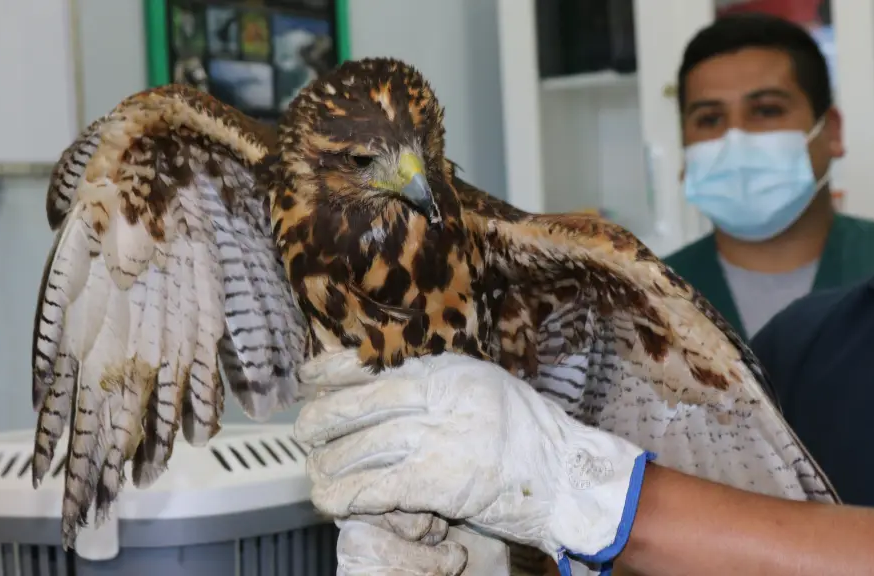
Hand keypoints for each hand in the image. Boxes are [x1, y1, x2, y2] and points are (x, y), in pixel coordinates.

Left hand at [295, 350, 654, 569]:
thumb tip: (377, 392)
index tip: (308, 383)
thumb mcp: (482, 391)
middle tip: (305, 438)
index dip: (333, 376)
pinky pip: (380, 486)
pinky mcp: (442, 480)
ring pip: (363, 448)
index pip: (376, 367)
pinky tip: (335, 502)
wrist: (569, 477)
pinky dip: (350, 495)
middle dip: (322, 425)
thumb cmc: (527, 437)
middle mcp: (442, 397)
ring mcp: (442, 437)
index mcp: (448, 372)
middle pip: (360, 407)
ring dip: (331, 468)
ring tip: (318, 479)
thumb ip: (436, 389)